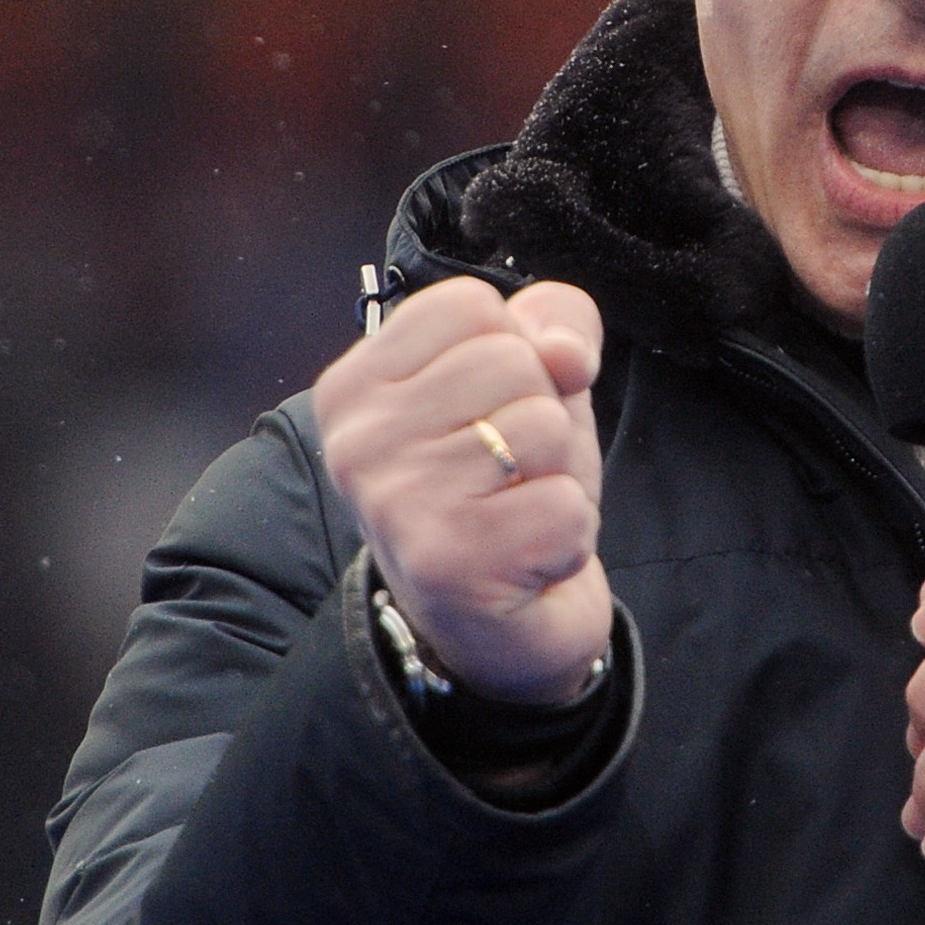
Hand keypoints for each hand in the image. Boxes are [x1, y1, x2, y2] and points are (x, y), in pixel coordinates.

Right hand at [312, 276, 608, 704]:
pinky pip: (565, 506)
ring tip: (514, 512)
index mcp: (356, 384)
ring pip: (542, 428)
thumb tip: (566, 352)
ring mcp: (395, 502)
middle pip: (512, 360)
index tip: (490, 409)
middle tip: (508, 473)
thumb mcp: (534, 383)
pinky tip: (525, 558)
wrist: (505, 621)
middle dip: (541, 414)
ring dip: (555, 476)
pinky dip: (568, 534)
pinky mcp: (448, 562)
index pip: (470, 303)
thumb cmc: (507, 488)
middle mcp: (356, 441)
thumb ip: (555, 325)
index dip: (516, 349)